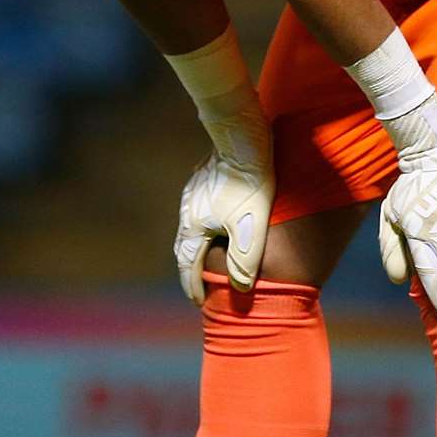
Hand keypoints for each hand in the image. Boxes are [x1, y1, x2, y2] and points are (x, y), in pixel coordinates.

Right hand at [173, 96, 273, 306]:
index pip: (188, 264)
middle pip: (184, 247)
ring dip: (196, 247)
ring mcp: (193, 193)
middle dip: (190, 269)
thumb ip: (244, 258)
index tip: (199, 303)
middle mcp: (187, 211)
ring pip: (190, 227)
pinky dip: (203, 227)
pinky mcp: (202, 179)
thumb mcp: (251, 223)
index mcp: (194, 225)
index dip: (193, 286)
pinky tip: (215, 222)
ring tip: (208, 258)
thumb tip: (240, 288)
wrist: (240, 133)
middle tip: (200, 287)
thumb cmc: (249, 180)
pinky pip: (198, 211)